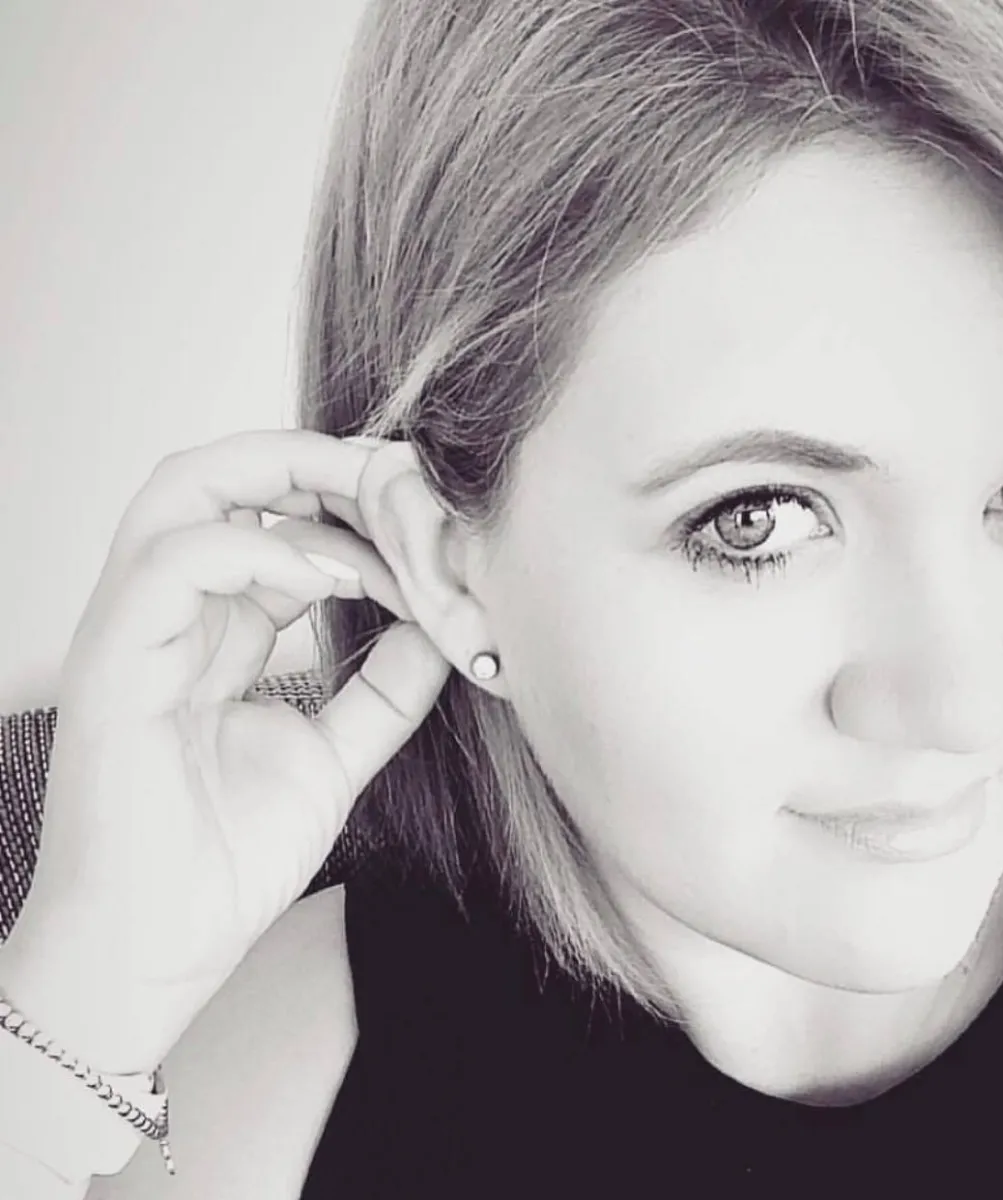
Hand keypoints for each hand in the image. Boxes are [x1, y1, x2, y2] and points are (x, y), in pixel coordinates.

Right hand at [0, 430, 450, 1073]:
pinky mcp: (114, 664)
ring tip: (371, 510)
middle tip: (399, 476)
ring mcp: (135, 632)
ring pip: (186, 492)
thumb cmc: (225, 862)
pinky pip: (173, 563)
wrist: (158, 954)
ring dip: (289, 481)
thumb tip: (438, 631)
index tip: (424, 516)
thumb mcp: (334, 758)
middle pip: (222, 479)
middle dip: (315, 459)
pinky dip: (257, 551)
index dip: (350, 505)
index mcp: (219, 632)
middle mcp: (173, 616)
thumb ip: (383, 691)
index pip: (275, 523)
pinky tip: (331, 577)